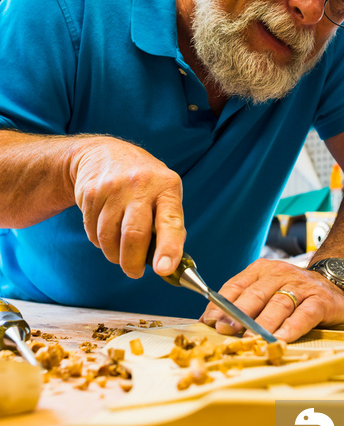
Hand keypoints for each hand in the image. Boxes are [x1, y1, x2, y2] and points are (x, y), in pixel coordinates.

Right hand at [70, 136, 185, 278]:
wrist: (104, 153)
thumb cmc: (143, 183)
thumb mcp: (164, 193)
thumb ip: (169, 225)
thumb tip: (169, 264)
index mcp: (167, 187)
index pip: (170, 221)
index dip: (168, 248)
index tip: (163, 269)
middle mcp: (141, 185)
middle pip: (134, 235)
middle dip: (132, 263)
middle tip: (134, 272)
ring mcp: (113, 188)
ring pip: (109, 238)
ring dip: (114, 254)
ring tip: (120, 251)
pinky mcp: (90, 193)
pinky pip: (93, 231)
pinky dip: (100, 241)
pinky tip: (106, 230)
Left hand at [200, 259, 343, 342]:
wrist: (334, 281)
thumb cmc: (294, 291)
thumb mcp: (267, 288)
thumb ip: (244, 301)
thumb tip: (213, 321)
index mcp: (261, 270)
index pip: (236, 286)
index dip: (221, 304)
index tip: (209, 321)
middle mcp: (280, 274)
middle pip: (255, 294)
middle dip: (238, 314)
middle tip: (225, 330)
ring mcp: (301, 286)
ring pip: (278, 305)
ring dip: (263, 323)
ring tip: (251, 338)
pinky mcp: (321, 300)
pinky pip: (304, 314)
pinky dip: (292, 327)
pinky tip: (281, 339)